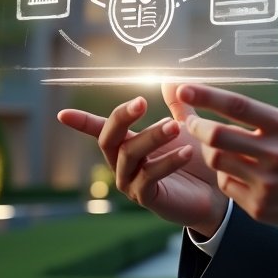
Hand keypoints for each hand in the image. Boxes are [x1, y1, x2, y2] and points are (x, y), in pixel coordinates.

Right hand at [56, 83, 227, 235]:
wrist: (216, 190)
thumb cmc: (195, 157)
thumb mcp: (186, 127)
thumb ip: (177, 106)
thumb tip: (168, 79)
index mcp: (128, 143)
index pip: (101, 129)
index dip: (82, 122)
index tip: (62, 114)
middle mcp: (123, 162)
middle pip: (109, 138)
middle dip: (122, 118)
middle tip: (142, 102)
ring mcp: (131, 182)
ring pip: (129, 155)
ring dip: (151, 138)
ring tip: (175, 126)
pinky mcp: (146, 197)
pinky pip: (150, 177)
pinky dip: (169, 161)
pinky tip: (188, 151)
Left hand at [178, 84, 277, 233]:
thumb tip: (249, 112)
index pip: (238, 106)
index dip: (206, 96)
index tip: (183, 87)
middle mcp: (275, 154)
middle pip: (217, 136)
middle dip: (195, 126)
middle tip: (189, 122)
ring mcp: (266, 183)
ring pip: (218, 162)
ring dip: (209, 151)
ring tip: (214, 147)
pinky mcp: (261, 208)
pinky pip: (227, 186)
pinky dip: (225, 175)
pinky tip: (234, 171)